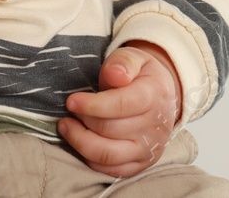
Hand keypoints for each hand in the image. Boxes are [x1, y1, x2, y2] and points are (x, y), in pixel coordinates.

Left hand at [59, 41, 181, 177]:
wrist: (161, 97)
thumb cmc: (141, 76)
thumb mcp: (134, 58)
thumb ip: (123, 63)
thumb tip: (115, 75)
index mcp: (154, 96)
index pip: (121, 105)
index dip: (92, 105)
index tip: (71, 101)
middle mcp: (155, 127)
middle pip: (110, 130)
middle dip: (83, 121)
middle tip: (70, 111)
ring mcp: (149, 149)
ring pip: (108, 155)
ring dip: (81, 141)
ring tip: (67, 127)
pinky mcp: (141, 164)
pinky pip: (110, 170)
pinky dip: (90, 158)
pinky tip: (81, 141)